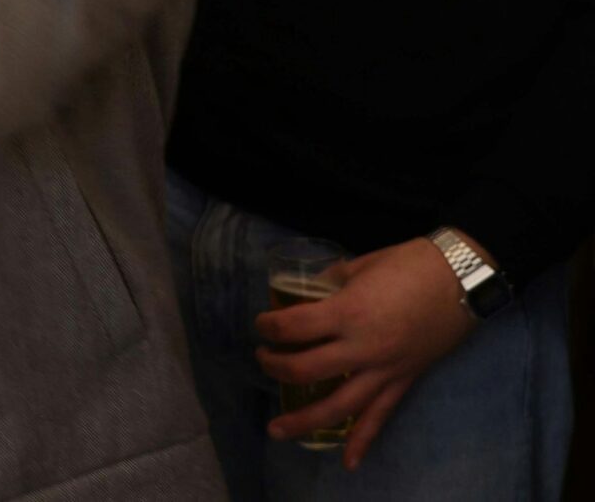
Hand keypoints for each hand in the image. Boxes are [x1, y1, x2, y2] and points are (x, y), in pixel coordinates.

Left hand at [256, 235, 479, 468]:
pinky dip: (363, 441)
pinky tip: (348, 462)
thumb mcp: (359, 265)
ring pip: (339, 406)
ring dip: (304, 420)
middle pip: (305, 369)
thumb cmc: (410, 264)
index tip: (261, 324)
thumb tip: (306, 293)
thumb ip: (329, 282)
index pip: (293, 328)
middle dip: (275, 368)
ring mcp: (386, 369)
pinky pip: (381, 416)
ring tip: (277, 430)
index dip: (268, 326)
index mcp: (347, 313)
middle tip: (263, 360)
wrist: (463, 279)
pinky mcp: (405, 380)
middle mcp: (363, 348)